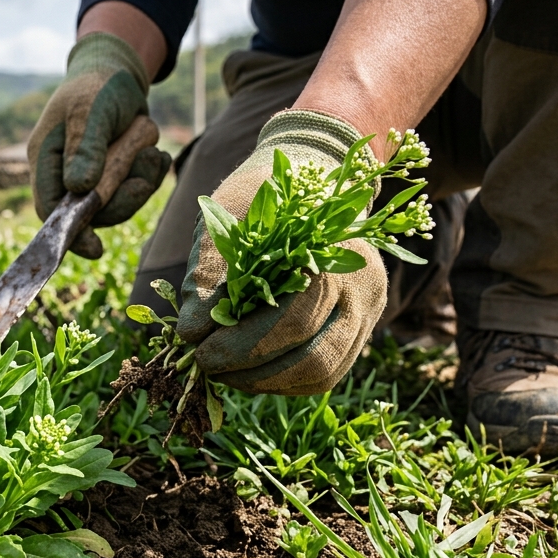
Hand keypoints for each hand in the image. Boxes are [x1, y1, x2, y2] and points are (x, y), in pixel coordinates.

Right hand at [28, 33, 170, 257]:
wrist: (120, 70)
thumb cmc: (98, 86)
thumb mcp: (90, 110)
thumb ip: (85, 147)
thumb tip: (79, 188)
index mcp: (45, 158)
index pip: (50, 209)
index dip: (69, 233)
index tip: (94, 248)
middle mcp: (65, 173)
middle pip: (89, 213)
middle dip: (120, 199)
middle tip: (142, 181)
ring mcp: (91, 176)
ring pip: (116, 203)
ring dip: (138, 181)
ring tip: (151, 154)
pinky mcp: (114, 174)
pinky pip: (133, 190)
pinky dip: (148, 174)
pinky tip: (156, 154)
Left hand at [175, 110, 387, 395]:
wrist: (313, 174)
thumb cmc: (264, 192)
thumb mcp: (230, 214)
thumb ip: (209, 270)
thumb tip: (190, 330)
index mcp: (336, 255)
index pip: (293, 320)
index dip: (242, 345)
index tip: (197, 349)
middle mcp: (363, 289)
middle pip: (312, 355)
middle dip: (250, 369)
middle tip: (204, 364)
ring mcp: (367, 313)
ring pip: (322, 373)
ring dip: (265, 382)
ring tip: (222, 372)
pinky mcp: (358, 331)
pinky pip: (325, 374)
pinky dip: (283, 381)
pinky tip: (248, 370)